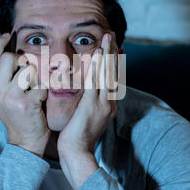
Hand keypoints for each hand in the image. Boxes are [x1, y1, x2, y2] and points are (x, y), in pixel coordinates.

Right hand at [0, 33, 49, 156]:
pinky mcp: (27, 103)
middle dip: (22, 61)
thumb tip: (7, 52)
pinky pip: (41, 83)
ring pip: (28, 69)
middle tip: (26, 73)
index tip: (6, 36)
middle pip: (9, 58)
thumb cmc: (17, 115)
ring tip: (34, 90)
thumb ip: (1, 77)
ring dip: (35, 77)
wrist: (25, 141)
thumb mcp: (1, 97)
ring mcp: (11, 97)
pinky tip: (41, 100)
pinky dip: (44, 90)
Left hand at [57, 33, 117, 188]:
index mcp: (108, 106)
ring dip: (107, 54)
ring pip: (106, 73)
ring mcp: (102, 103)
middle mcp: (108, 103)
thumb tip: (86, 97)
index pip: (112, 80)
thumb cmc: (77, 139)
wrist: (76, 153)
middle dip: (112, 53)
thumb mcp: (86, 120)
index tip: (113, 49)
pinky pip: (96, 81)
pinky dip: (98, 66)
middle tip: (112, 36)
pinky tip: (98, 53)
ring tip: (108, 37)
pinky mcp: (92, 105)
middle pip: (112, 73)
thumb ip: (89, 107)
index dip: (113, 63)